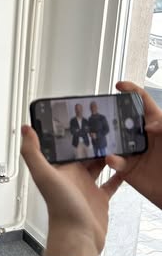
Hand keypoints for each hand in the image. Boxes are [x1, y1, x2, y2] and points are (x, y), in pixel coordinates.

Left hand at [21, 125, 121, 255]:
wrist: (78, 237)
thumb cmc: (60, 209)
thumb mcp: (44, 175)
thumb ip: (33, 152)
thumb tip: (25, 129)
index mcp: (59, 169)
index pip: (64, 146)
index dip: (70, 133)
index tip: (78, 117)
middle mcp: (72, 176)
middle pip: (83, 153)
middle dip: (91, 141)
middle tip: (103, 125)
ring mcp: (86, 187)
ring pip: (98, 165)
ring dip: (106, 154)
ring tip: (115, 140)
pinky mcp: (100, 198)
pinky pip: (111, 183)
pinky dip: (118, 174)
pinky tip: (124, 164)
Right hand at [105, 81, 161, 209]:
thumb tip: (149, 124)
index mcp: (156, 124)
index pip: (143, 102)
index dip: (131, 91)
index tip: (119, 86)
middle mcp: (142, 136)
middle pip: (123, 119)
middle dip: (111, 114)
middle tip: (100, 112)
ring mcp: (133, 151)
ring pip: (114, 140)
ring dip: (106, 138)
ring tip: (100, 137)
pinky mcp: (127, 168)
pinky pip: (115, 162)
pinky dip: (112, 160)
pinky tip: (112, 158)